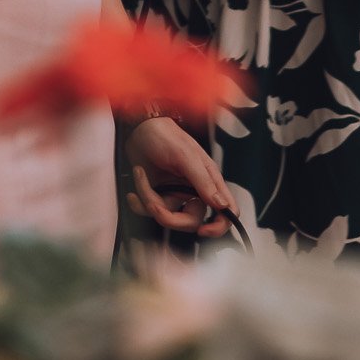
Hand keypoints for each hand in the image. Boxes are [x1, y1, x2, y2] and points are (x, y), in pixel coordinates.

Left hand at [125, 114, 235, 237]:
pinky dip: (139, 203)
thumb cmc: (165, 136)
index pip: (226, 211)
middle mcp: (194, 190)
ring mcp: (175, 194)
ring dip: (150, 201)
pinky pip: (150, 211)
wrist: (137, 128)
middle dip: (169, 217)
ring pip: (167, 216)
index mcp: (208, 180)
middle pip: (192, 222)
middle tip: (155, 205)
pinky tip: (133, 191)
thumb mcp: (185, 157)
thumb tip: (223, 205)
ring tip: (141, 180)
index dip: (219, 227)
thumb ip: (204, 182)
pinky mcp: (158, 195)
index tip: (203, 231)